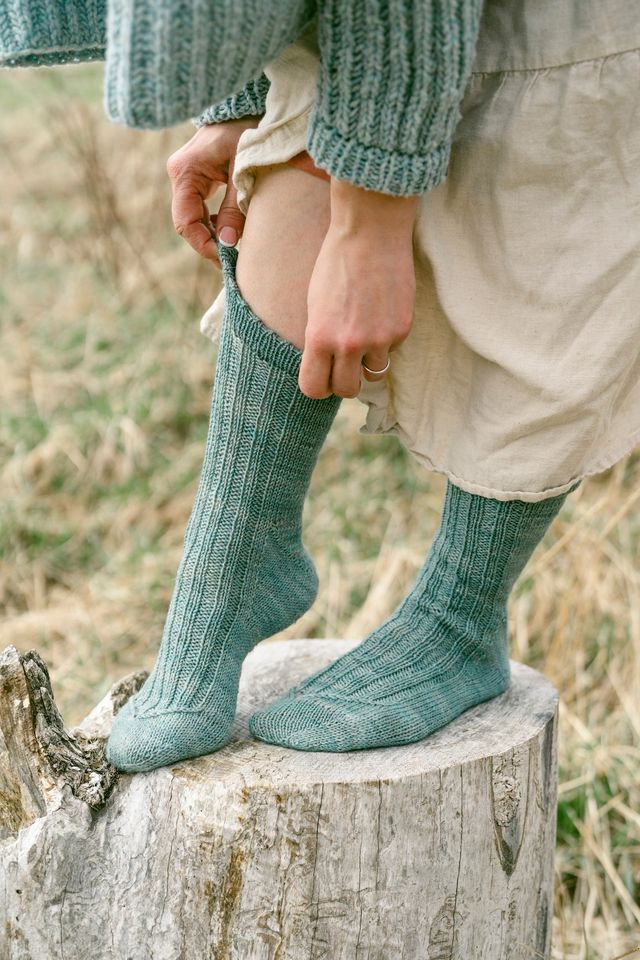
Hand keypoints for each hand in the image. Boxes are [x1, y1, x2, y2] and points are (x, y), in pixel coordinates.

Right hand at [166, 118, 260, 266]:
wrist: (247, 104)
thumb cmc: (248, 130)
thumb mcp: (244, 171)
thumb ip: (235, 208)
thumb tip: (228, 244)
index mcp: (185, 171)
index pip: (185, 222)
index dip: (203, 245)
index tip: (225, 259)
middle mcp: (179, 174)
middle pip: (187, 222)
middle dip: (208, 243)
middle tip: (232, 262)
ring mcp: (186, 175)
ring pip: (193, 217)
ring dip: (211, 235)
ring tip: (233, 250)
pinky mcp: (196, 176)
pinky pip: (200, 208)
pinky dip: (213, 222)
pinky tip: (230, 231)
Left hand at [299, 220, 415, 398]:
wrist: (371, 232)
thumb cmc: (336, 263)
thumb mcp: (314, 305)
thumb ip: (320, 338)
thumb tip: (326, 366)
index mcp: (319, 337)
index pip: (314, 388)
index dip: (318, 386)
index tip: (321, 378)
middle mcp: (349, 344)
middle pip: (347, 390)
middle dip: (345, 382)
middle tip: (344, 366)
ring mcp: (379, 339)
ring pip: (374, 374)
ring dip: (369, 362)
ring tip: (364, 334)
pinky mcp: (402, 329)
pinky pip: (391, 349)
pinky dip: (386, 338)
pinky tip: (381, 311)